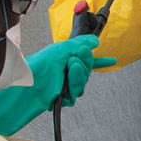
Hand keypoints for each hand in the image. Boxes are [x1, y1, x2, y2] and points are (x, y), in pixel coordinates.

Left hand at [0, 35, 115, 135]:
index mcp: (63, 60)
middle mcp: (63, 73)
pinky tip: (64, 85)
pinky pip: (75, 95)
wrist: (27, 85)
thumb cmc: (38, 66)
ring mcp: (62, 86)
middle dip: (86, 62)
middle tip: (79, 56)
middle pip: (86, 71)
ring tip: (70, 66)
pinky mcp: (61, 99)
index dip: (99, 61)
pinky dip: (72, 87)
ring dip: (78, 74)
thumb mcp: (62, 48)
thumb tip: (95, 41)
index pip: (85, 60)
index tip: (112, 60)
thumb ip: (81, 43)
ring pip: (83, 83)